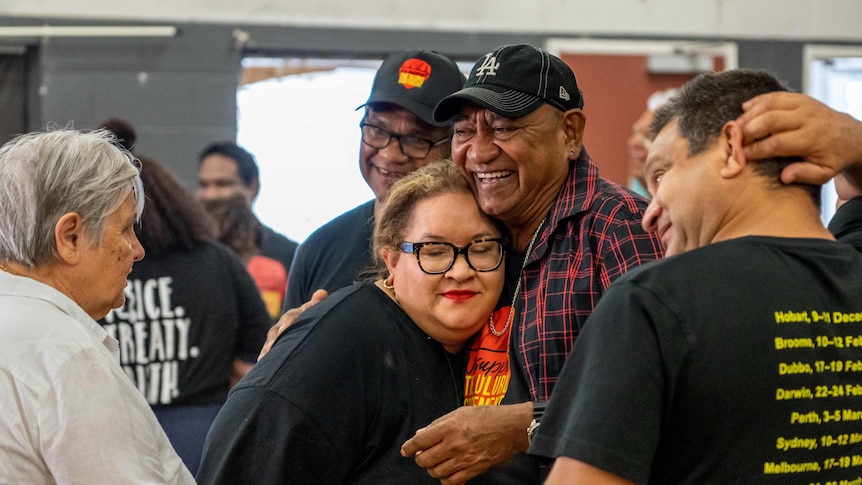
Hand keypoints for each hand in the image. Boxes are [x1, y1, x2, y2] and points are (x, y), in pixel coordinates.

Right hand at [257, 289, 326, 360]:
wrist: (311, 322)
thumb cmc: (316, 315)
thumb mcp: (317, 308)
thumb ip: (318, 302)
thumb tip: (321, 293)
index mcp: (294, 314)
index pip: (289, 317)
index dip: (286, 323)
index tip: (283, 330)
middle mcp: (283, 323)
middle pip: (276, 330)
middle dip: (273, 339)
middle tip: (270, 347)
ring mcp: (278, 334)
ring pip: (270, 340)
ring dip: (266, 348)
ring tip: (263, 357)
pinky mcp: (276, 343)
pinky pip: (269, 349)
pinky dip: (265, 354)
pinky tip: (260, 361)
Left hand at [400, 402, 531, 484]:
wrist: (512, 429)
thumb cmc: (487, 416)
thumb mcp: (461, 412)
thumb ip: (439, 423)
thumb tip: (421, 433)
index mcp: (449, 428)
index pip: (421, 441)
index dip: (410, 447)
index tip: (406, 450)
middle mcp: (454, 445)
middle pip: (425, 460)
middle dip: (421, 458)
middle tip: (424, 455)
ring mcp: (464, 460)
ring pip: (436, 473)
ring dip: (433, 469)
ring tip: (437, 462)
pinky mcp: (473, 471)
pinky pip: (452, 482)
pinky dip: (446, 479)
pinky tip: (448, 473)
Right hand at [737, 92, 861, 184]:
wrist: (852, 136)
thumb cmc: (834, 157)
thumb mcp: (825, 173)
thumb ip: (805, 174)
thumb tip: (784, 176)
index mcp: (812, 139)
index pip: (777, 143)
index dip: (756, 149)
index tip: (742, 156)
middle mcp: (807, 118)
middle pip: (770, 120)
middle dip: (748, 130)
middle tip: (734, 140)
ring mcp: (804, 105)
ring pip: (770, 105)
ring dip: (749, 115)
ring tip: (735, 126)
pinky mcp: (800, 98)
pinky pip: (775, 95)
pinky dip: (758, 101)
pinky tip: (745, 109)